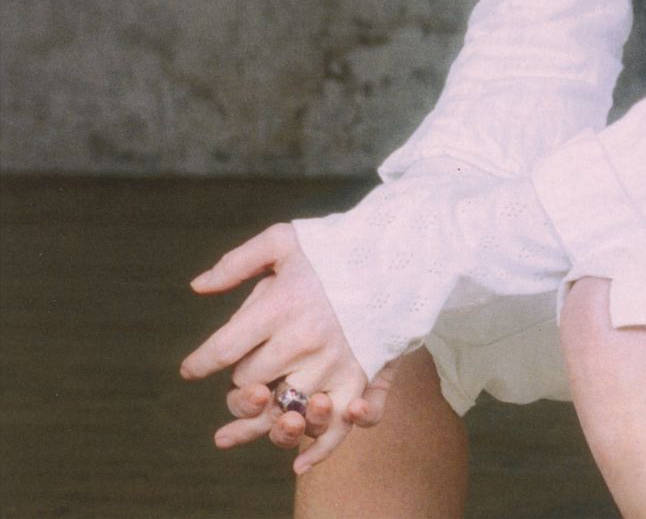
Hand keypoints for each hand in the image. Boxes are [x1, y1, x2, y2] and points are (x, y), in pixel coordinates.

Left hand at [180, 222, 391, 474]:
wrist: (395, 255)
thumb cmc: (333, 249)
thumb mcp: (283, 241)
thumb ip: (238, 262)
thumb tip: (197, 287)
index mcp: (282, 306)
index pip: (225, 349)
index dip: (201, 362)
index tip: (191, 368)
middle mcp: (305, 341)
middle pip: (249, 383)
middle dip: (238, 382)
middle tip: (241, 374)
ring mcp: (334, 365)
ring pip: (283, 414)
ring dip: (262, 420)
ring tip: (248, 418)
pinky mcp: (360, 380)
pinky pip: (336, 429)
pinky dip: (317, 451)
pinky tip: (298, 464)